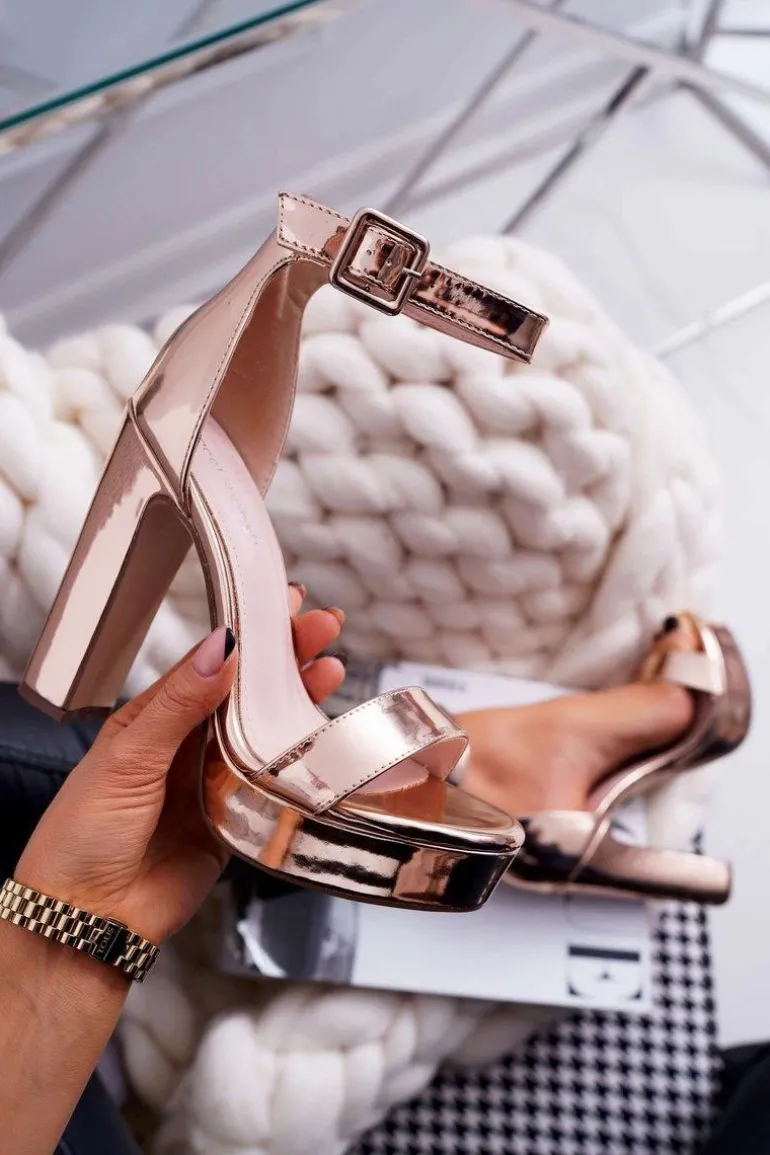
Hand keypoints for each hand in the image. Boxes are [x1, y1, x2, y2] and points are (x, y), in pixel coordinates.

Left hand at [16, 587, 344, 944]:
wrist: (86, 918)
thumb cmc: (80, 837)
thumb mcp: (127, 758)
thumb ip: (178, 705)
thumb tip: (219, 649)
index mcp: (153, 719)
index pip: (210, 663)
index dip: (249, 632)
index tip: (284, 605)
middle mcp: (185, 745)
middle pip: (246, 693)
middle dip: (284, 659)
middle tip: (322, 628)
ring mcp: (210, 781)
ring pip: (264, 732)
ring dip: (296, 701)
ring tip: (328, 670)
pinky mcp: (233, 819)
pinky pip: (271, 782)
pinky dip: (296, 761)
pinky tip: (316, 737)